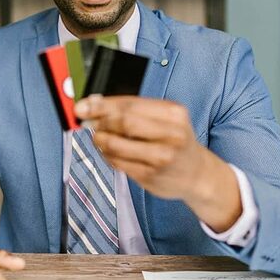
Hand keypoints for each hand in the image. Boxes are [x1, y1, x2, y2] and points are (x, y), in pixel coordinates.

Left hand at [74, 95, 240, 231]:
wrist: (197, 173)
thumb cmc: (175, 141)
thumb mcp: (165, 119)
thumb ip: (133, 110)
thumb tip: (93, 105)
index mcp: (173, 113)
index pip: (130, 103)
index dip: (101, 105)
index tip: (82, 107)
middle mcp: (171, 134)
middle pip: (123, 122)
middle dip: (100, 122)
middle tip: (89, 124)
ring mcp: (161, 157)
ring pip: (117, 145)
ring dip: (100, 140)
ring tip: (98, 138)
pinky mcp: (150, 175)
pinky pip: (118, 163)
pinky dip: (107, 156)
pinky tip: (109, 152)